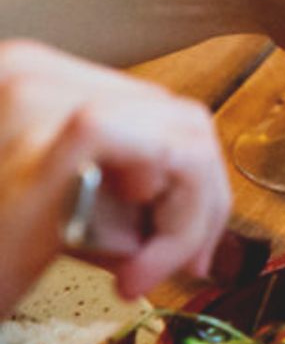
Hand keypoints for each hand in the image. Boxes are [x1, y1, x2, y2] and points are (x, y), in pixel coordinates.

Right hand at [0, 41, 229, 311]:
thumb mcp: (50, 200)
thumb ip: (108, 176)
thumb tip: (194, 193)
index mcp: (26, 77)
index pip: (151, 106)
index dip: (186, 175)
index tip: (185, 242)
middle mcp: (26, 71)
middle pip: (178, 116)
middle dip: (198, 197)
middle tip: (184, 265)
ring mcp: (34, 98)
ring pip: (183, 134)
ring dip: (187, 216)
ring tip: (143, 272)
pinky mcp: (56, 141)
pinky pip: (168, 154)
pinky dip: (176, 216)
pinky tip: (133, 268)